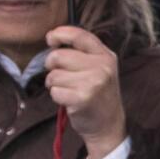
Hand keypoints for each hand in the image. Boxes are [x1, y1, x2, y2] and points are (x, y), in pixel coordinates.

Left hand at [43, 26, 126, 158]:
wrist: (109, 125)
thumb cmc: (98, 94)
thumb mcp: (100, 68)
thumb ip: (83, 53)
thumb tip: (52, 40)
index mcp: (106, 56)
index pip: (79, 34)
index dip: (59, 34)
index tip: (50, 40)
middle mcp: (102, 67)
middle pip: (59, 56)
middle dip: (52, 66)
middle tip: (61, 76)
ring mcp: (93, 83)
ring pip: (54, 75)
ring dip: (55, 84)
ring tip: (69, 90)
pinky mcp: (82, 98)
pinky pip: (55, 91)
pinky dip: (57, 97)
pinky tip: (70, 101)